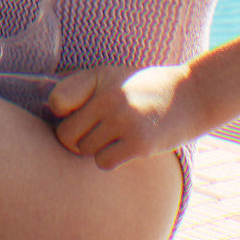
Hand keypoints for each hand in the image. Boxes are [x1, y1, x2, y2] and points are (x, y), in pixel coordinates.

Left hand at [48, 63, 194, 168]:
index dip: (62, 114)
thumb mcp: (112, 77)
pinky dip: (110, 159)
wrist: (192, 95)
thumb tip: (47, 110)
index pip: (57, 102)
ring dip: (96, 148)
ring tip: (115, 136)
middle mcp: (108, 98)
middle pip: (67, 134)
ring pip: (85, 150)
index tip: (74, 114)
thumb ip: (81, 90)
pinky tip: (125, 147)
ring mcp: (123, 122)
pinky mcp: (138, 144)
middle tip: (95, 132)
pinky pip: (104, 162)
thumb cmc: (144, 88)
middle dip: (76, 138)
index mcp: (99, 77)